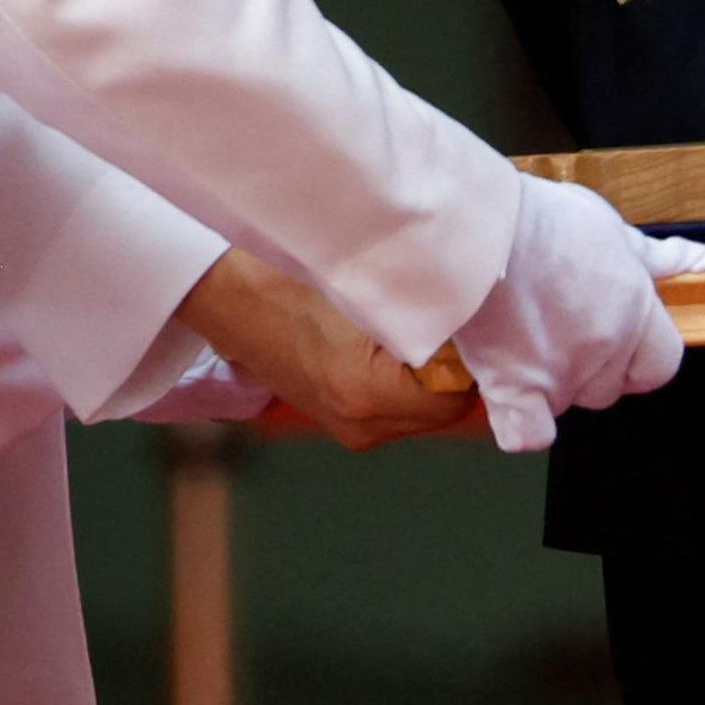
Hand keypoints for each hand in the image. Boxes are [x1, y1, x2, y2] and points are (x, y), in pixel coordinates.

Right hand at [171, 248, 481, 449]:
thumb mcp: (368, 286)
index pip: (457, 394)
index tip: (469, 322)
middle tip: (453, 321)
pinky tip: (394, 342)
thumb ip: (425, 309)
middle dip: (456, 369)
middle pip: (444, 409)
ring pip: (422, 409)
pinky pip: (396, 407)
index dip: (471, 358)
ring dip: (432, 374)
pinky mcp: (339, 419)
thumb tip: (476, 317)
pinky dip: (407, 379)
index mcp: (366, 392)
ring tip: (420, 327)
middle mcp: (358, 423)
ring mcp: (347, 427)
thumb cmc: (291, 277)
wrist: (229, 294)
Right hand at [454, 176, 704, 451]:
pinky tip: (512, 397)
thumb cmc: (544, 221)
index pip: (662, 363)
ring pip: (570, 402)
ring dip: (553, 384)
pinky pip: (528, 433)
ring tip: (524, 339)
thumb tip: (703, 261)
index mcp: (635, 311)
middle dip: (593, 367)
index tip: (619, 337)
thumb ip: (658, 258)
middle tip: (560, 327)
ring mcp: (562, 374)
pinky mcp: (515, 389)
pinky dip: (521, 423)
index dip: (641, 354)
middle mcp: (606, 349)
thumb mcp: (612, 228)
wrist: (482, 229)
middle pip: (612, 387)